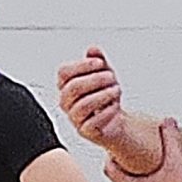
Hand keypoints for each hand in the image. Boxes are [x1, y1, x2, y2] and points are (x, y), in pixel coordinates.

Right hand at [55, 47, 159, 170]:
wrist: (116, 122)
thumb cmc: (106, 97)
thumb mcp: (105, 74)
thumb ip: (98, 61)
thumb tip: (93, 49)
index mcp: (65, 86)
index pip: (64, 72)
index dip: (82, 65)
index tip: (100, 62)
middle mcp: (66, 102)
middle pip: (74, 87)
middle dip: (96, 79)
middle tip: (112, 77)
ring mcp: (74, 118)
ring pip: (84, 104)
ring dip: (104, 95)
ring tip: (117, 90)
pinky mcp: (85, 131)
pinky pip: (93, 121)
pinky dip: (107, 111)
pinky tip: (115, 106)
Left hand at [103, 117, 181, 181]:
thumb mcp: (175, 160)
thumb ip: (170, 138)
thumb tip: (168, 121)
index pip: (109, 168)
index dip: (111, 155)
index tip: (117, 147)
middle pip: (120, 179)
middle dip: (124, 165)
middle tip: (130, 154)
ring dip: (136, 178)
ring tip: (146, 167)